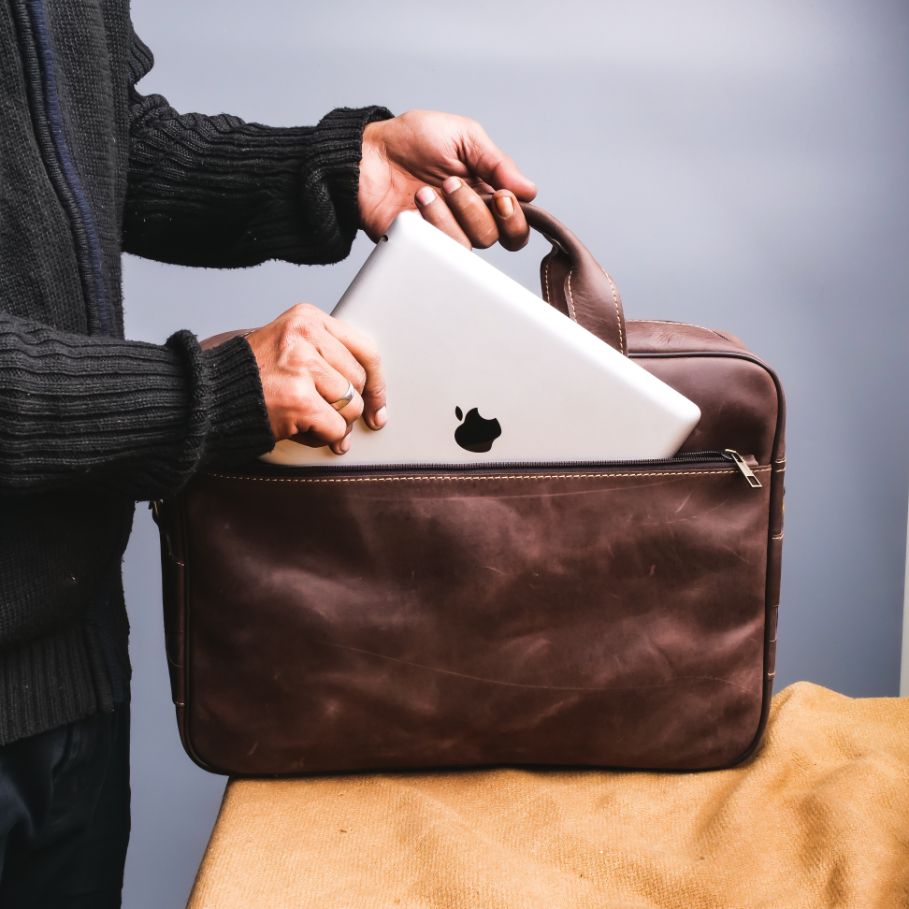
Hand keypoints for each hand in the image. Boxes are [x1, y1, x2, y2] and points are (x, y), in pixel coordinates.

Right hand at [245, 303, 385, 455]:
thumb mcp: (288, 348)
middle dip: (347, 407)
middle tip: (325, 415)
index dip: (376, 383)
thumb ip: (326, 359)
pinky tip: (301, 429)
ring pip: (351, 406)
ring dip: (334, 423)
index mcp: (307, 318)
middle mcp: (305, 335)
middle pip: (358, 381)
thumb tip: (372, 396)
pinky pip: (335, 428)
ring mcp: (301, 366)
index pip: (364, 349)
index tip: (378, 405)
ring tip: (306, 419)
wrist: (207, 397)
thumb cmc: (250, 378)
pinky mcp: (298, 398)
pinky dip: (322, 437)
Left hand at [358, 110, 536, 250]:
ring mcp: (444, 234)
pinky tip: (414, 204)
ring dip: (449, 215)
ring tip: (425, 190)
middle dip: (475, 209)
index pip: (517, 225)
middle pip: (497, 238)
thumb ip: (497, 162)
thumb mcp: (463, 136)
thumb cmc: (413, 140)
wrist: (366, 154)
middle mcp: (470, 219)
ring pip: (468, 246)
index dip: (516, 218)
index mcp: (487, 195)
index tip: (501, 196)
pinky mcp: (420, 245)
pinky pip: (438, 252)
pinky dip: (430, 225)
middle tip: (451, 183)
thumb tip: (530, 190)